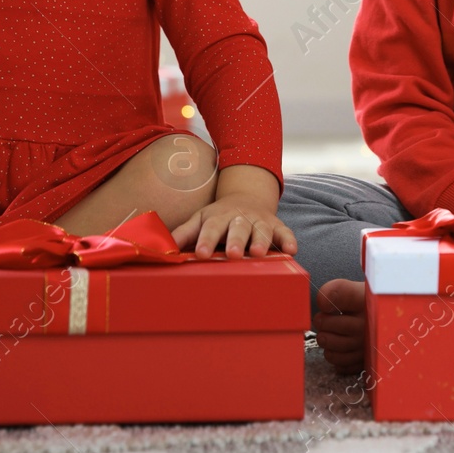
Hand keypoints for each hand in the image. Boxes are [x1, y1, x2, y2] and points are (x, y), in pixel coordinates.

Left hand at [173, 198, 296, 258]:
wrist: (247, 198)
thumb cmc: (219, 217)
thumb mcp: (200, 220)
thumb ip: (184, 234)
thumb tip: (162, 248)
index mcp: (218, 217)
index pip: (211, 228)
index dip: (206, 240)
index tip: (201, 254)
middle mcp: (240, 218)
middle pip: (238, 228)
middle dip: (235, 241)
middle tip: (232, 255)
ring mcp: (260, 221)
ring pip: (261, 230)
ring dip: (260, 241)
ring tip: (257, 253)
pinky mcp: (276, 226)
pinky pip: (285, 232)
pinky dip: (289, 239)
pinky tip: (291, 250)